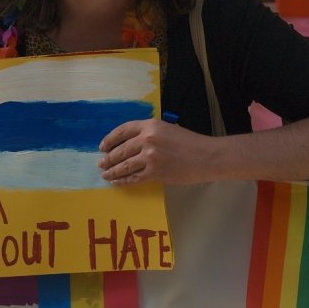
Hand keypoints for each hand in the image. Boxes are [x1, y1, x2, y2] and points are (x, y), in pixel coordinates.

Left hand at [98, 119, 219, 185]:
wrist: (207, 157)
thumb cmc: (190, 142)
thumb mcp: (167, 129)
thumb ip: (149, 133)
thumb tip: (130, 143)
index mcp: (150, 125)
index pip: (122, 130)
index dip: (110, 139)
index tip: (102, 146)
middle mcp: (147, 139)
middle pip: (121, 150)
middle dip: (108, 158)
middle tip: (101, 164)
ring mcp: (150, 156)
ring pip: (125, 165)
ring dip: (112, 171)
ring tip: (105, 174)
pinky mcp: (155, 172)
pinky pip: (134, 178)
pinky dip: (123, 180)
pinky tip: (117, 182)